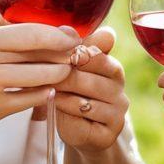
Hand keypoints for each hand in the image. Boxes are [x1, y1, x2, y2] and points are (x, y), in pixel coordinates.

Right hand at [0, 5, 80, 148]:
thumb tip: (34, 13)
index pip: (32, 32)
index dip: (59, 34)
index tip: (73, 35)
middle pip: (41, 54)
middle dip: (65, 53)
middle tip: (76, 52)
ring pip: (41, 78)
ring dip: (58, 74)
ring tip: (63, 69)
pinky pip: (28, 100)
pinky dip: (43, 94)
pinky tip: (47, 89)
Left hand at [42, 28, 129, 153]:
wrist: (83, 132)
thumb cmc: (74, 94)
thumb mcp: (73, 71)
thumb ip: (73, 51)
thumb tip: (67, 28)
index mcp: (113, 69)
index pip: (97, 56)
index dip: (74, 55)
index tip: (56, 56)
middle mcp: (120, 90)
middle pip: (89, 79)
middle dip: (63, 78)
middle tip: (44, 76)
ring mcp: (117, 113)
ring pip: (84, 102)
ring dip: (61, 98)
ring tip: (48, 92)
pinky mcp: (109, 134)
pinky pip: (83, 124)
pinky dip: (66, 117)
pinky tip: (57, 111)